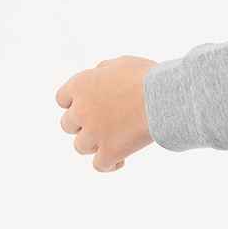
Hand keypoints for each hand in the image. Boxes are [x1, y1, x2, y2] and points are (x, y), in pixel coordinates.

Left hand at [55, 55, 160, 171]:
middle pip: (68, 125)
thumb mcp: (123, 62)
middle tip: (104, 123)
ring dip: (95, 145)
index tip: (89, 106)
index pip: (62, 99)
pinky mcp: (109, 151)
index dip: (75, 104)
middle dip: (83, 125)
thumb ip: (104, 69)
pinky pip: (100, 165)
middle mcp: (81, 110)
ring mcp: (93, 133)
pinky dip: (109, 165)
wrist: (165, 97)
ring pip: (81, 147)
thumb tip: (99, 74)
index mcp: (81, 85)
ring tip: (114, 141)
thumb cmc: (148, 77)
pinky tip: (120, 161)